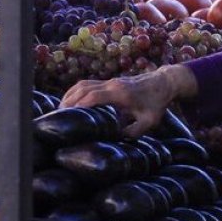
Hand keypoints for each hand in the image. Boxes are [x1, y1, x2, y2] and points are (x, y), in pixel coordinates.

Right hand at [61, 65, 194, 136]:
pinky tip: (71, 102)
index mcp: (120, 93)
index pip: (93, 97)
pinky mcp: (110, 82)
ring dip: (70, 95)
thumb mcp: (149, 122)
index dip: (79, 105)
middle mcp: (112, 85)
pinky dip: (76, 92)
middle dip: (68, 101)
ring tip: (61, 110)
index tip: (67, 116)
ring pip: (83, 84)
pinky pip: (88, 84)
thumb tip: (116, 138)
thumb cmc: (156, 104)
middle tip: (58, 116)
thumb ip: (133, 131)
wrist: (163, 83)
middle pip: (83, 89)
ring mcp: (110, 81)